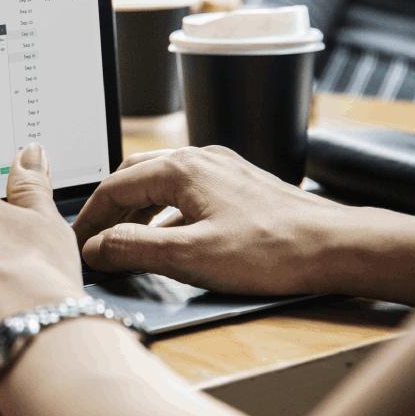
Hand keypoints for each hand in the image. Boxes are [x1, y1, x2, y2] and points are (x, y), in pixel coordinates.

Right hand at [73, 146, 349, 295]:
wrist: (337, 246)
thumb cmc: (273, 250)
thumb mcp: (192, 257)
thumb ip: (135, 249)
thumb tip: (96, 247)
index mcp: (181, 169)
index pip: (114, 187)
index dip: (89, 218)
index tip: (76, 245)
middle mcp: (199, 158)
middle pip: (134, 176)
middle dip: (109, 208)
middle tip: (94, 240)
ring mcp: (221, 168)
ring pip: (161, 180)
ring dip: (136, 208)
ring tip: (124, 239)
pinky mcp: (239, 183)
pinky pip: (186, 189)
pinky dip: (164, 210)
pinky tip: (170, 236)